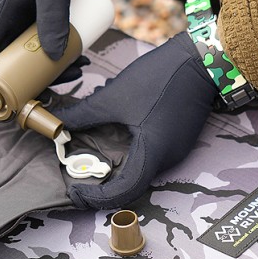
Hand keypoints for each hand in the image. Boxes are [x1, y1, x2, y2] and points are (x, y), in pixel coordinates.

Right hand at [0, 0, 81, 85]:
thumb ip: (53, 16)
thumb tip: (54, 57)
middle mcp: (3, 17)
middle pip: (6, 61)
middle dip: (29, 81)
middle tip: (59, 88)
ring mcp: (19, 15)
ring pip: (26, 53)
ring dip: (48, 67)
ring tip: (80, 69)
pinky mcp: (35, 11)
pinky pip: (40, 39)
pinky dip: (54, 51)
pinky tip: (79, 55)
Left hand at [53, 33, 216, 208]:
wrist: (200, 60)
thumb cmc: (159, 78)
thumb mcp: (114, 97)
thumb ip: (84, 114)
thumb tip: (57, 124)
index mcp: (153, 152)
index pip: (123, 192)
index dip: (96, 197)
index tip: (75, 192)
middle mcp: (167, 159)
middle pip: (132, 185)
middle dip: (102, 184)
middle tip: (77, 177)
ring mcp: (176, 150)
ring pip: (140, 170)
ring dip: (115, 168)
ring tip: (91, 156)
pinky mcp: (177, 140)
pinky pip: (150, 156)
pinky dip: (129, 155)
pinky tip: (114, 137)